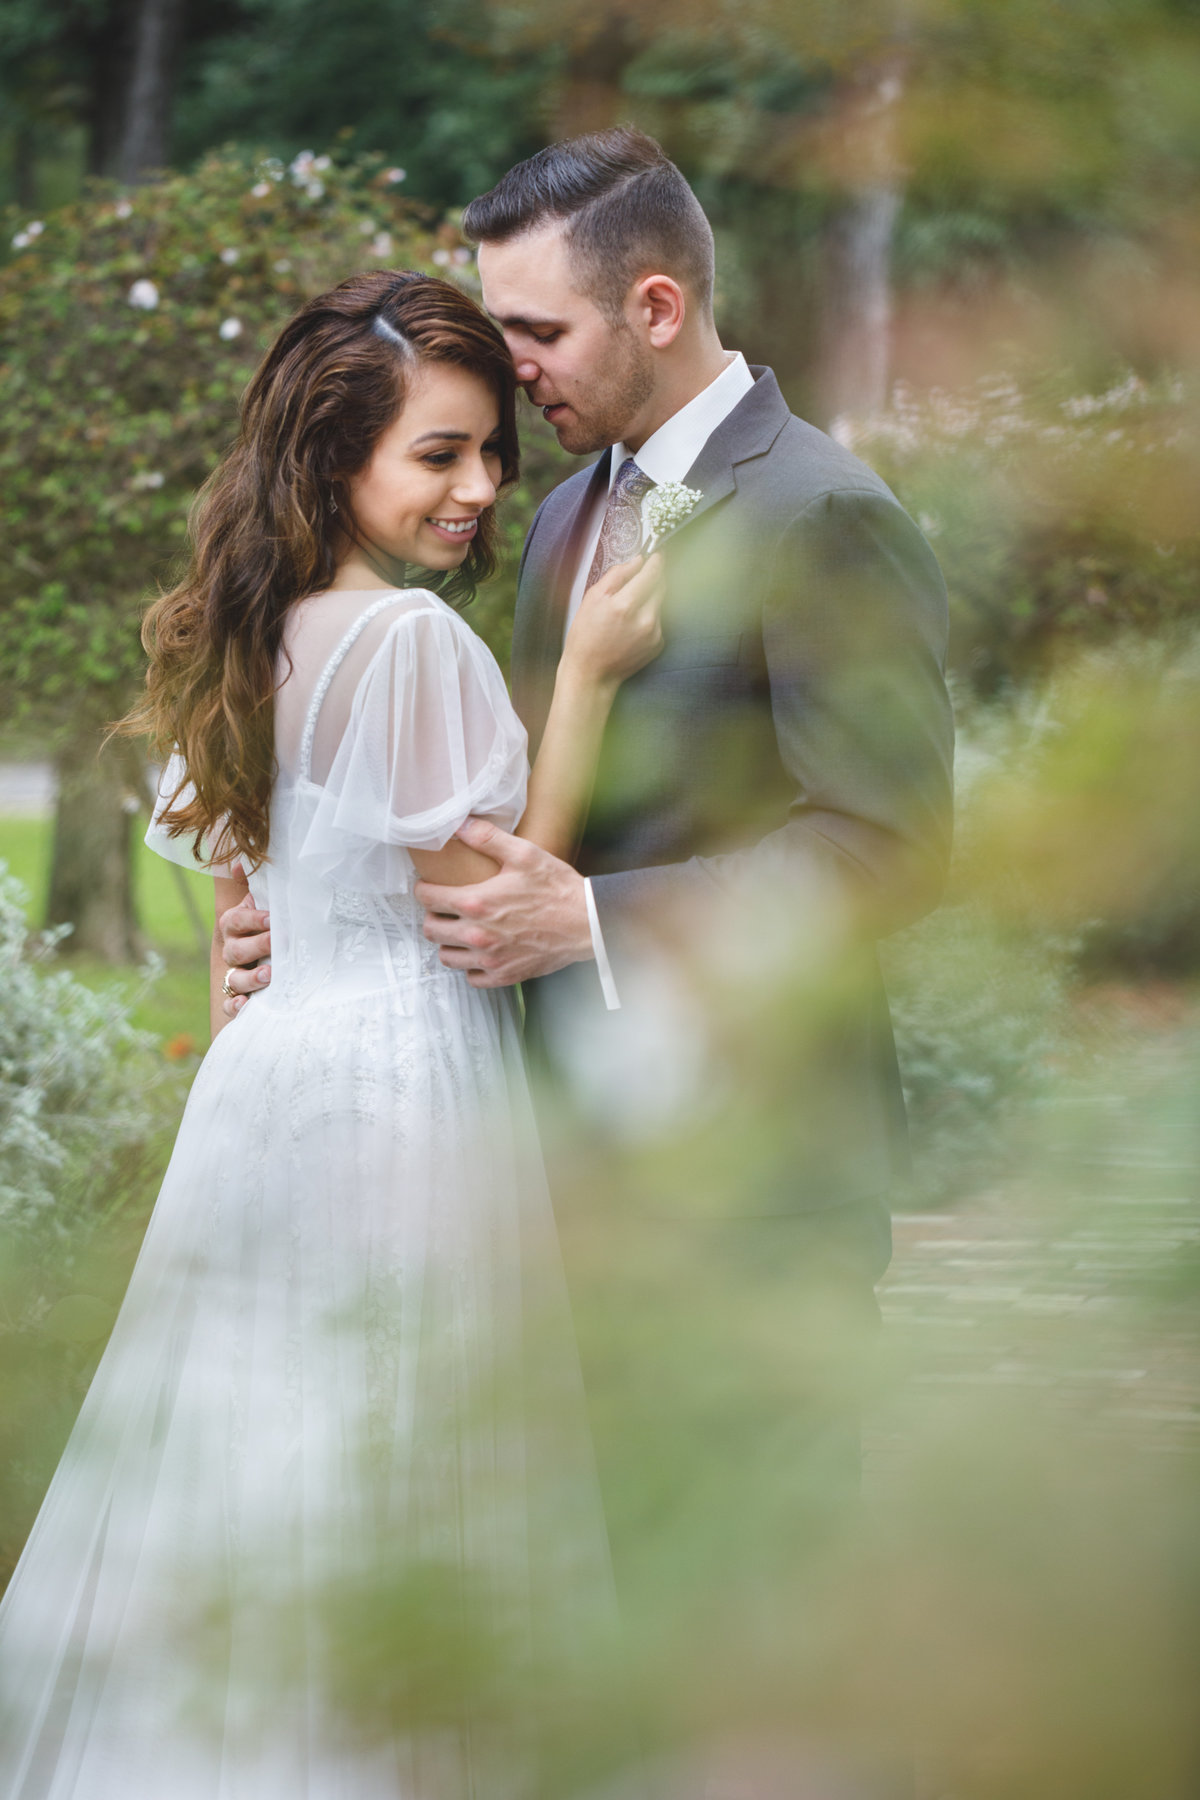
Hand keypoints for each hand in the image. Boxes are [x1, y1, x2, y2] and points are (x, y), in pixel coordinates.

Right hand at [218, 865, 271, 1017]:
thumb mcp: (264, 903)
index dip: (251, 918)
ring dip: (250, 978)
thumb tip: (239, 862)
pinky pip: (229, 1005)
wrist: (267, 954)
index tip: (270, 918)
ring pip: (234, 979)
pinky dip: (235, 1006)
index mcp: (236, 925)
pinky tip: (246, 1005)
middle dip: (257, 946)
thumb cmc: (268, 924)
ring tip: (269, 975)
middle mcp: (232, 950)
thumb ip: (256, 885)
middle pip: (236, 950)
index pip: (236, 920)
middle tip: (277, 943)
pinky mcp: (238, 997)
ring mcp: (234, 975)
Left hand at [414, 818, 591, 986]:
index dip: (423, 890)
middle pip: (430, 930)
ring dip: (447, 943)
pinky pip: (471, 977)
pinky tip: (479, 952)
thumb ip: (487, 838)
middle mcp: (477, 935)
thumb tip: (460, 824)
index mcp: (476, 903)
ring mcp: (490, 959)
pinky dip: (470, 966)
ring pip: (446, 957)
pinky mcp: (504, 975)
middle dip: (432, 916)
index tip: (428, 887)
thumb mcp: (524, 854)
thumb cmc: (557, 888)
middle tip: (442, 909)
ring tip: (457, 931)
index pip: (427, 898)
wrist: (587, 923)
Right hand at [562, 552, 665, 687]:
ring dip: (650, 599)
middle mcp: (645, 620)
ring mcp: (654, 634)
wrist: (591, 673)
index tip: (657, 555)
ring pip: (660, 603)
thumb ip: (616, 575)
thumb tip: (637, 561)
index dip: (656, 562)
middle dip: (654, 579)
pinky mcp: (658, 644)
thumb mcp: (592, 599)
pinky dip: (650, 617)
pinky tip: (632, 625)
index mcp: (625, 605)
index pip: (651, 574)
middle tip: (642, 577)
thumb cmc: (586, 636)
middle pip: (661, 587)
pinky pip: (659, 621)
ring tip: (629, 607)